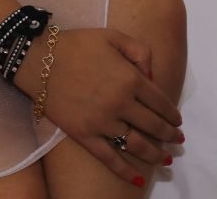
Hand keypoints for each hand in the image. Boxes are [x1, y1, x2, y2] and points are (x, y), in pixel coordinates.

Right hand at [18, 28, 182, 186]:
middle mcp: (121, 103)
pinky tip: (139, 179)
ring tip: (166, 159)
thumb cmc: (76, 44)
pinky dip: (126, 171)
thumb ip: (140, 52)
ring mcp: (103, 121)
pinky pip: (110, 158)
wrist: (38, 58)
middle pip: (153, 126)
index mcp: (130, 78)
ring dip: (156, 154)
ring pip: (137, 144)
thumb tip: (153, 78)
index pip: (161, 102)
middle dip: (170, 135)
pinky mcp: (85, 134)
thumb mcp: (113, 36)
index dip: (172, 114)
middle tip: (178, 141)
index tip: (177, 121)